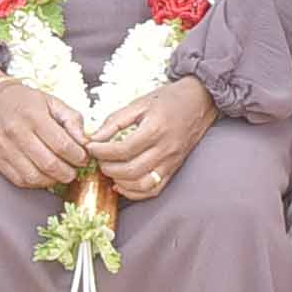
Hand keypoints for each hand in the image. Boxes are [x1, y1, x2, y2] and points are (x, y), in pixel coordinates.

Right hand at [0, 69, 90, 191]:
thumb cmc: (25, 100)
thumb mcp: (52, 101)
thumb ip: (72, 119)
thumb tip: (86, 141)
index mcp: (34, 116)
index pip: (62, 145)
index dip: (78, 156)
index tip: (84, 158)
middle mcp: (17, 133)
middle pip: (49, 164)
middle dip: (69, 172)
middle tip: (75, 169)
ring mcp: (5, 149)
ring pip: (35, 176)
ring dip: (53, 180)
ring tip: (61, 174)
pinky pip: (20, 180)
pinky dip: (36, 183)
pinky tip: (45, 176)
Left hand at [87, 75, 215, 199]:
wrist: (200, 101)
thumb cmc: (169, 99)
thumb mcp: (140, 103)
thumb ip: (116, 120)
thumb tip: (94, 137)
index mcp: (155, 129)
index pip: (123, 149)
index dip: (102, 152)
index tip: (91, 147)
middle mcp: (165, 149)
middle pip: (131, 170)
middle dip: (108, 168)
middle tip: (98, 159)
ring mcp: (171, 162)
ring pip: (142, 184)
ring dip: (120, 181)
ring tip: (109, 171)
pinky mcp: (174, 169)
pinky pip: (154, 189)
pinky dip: (135, 192)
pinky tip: (122, 184)